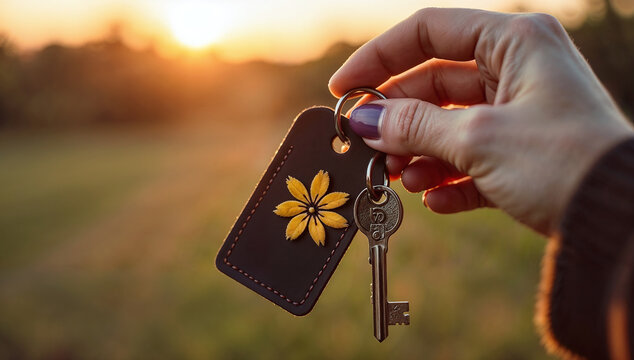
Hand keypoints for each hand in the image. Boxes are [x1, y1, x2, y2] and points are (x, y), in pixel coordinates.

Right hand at [329, 8, 632, 235]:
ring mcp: (520, 113)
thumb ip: (414, 125)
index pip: (428, 33)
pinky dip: (449, 180)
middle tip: (367, 147)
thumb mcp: (478, 139)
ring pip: (449, 125)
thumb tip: (364, 121)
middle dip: (397, 119)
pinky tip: (434, 200)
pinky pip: (472, 160)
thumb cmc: (563, 161)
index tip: (343, 89)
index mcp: (514, 42)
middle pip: (434, 85)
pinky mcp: (522, 154)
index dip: (379, 58)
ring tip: (398, 179)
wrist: (619, 221)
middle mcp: (517, 71)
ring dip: (418, 154)